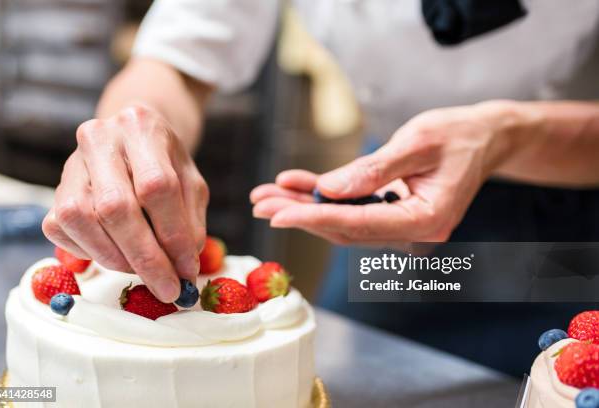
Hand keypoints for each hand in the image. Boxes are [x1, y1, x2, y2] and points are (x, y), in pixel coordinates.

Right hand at [42, 105, 207, 301]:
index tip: (186, 270)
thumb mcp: (191, 183)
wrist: (134, 137)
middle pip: (115, 206)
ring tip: (142, 270)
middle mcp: (100, 138)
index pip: (156, 186)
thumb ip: (190, 221)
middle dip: (145, 257)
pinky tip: (116, 253)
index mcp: (142, 128)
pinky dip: (90, 251)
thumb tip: (183, 265)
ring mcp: (72, 162)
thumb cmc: (167, 164)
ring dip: (116, 257)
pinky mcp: (55, 187)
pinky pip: (62, 228)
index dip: (172, 235)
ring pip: (81, 219)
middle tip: (167, 287)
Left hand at [251, 102, 514, 245]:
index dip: (314, 218)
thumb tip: (328, 190)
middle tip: (261, 203)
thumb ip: (373, 170)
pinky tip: (296, 184)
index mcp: (425, 220)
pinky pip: (352, 208)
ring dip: (305, 206)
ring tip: (267, 195)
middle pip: (344, 227)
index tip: (278, 214)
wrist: (486, 137)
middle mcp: (412, 231)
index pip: (358, 224)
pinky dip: (324, 196)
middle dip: (300, 214)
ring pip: (342, 220)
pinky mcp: (393, 212)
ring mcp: (401, 224)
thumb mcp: (418, 143)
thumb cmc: (459, 134)